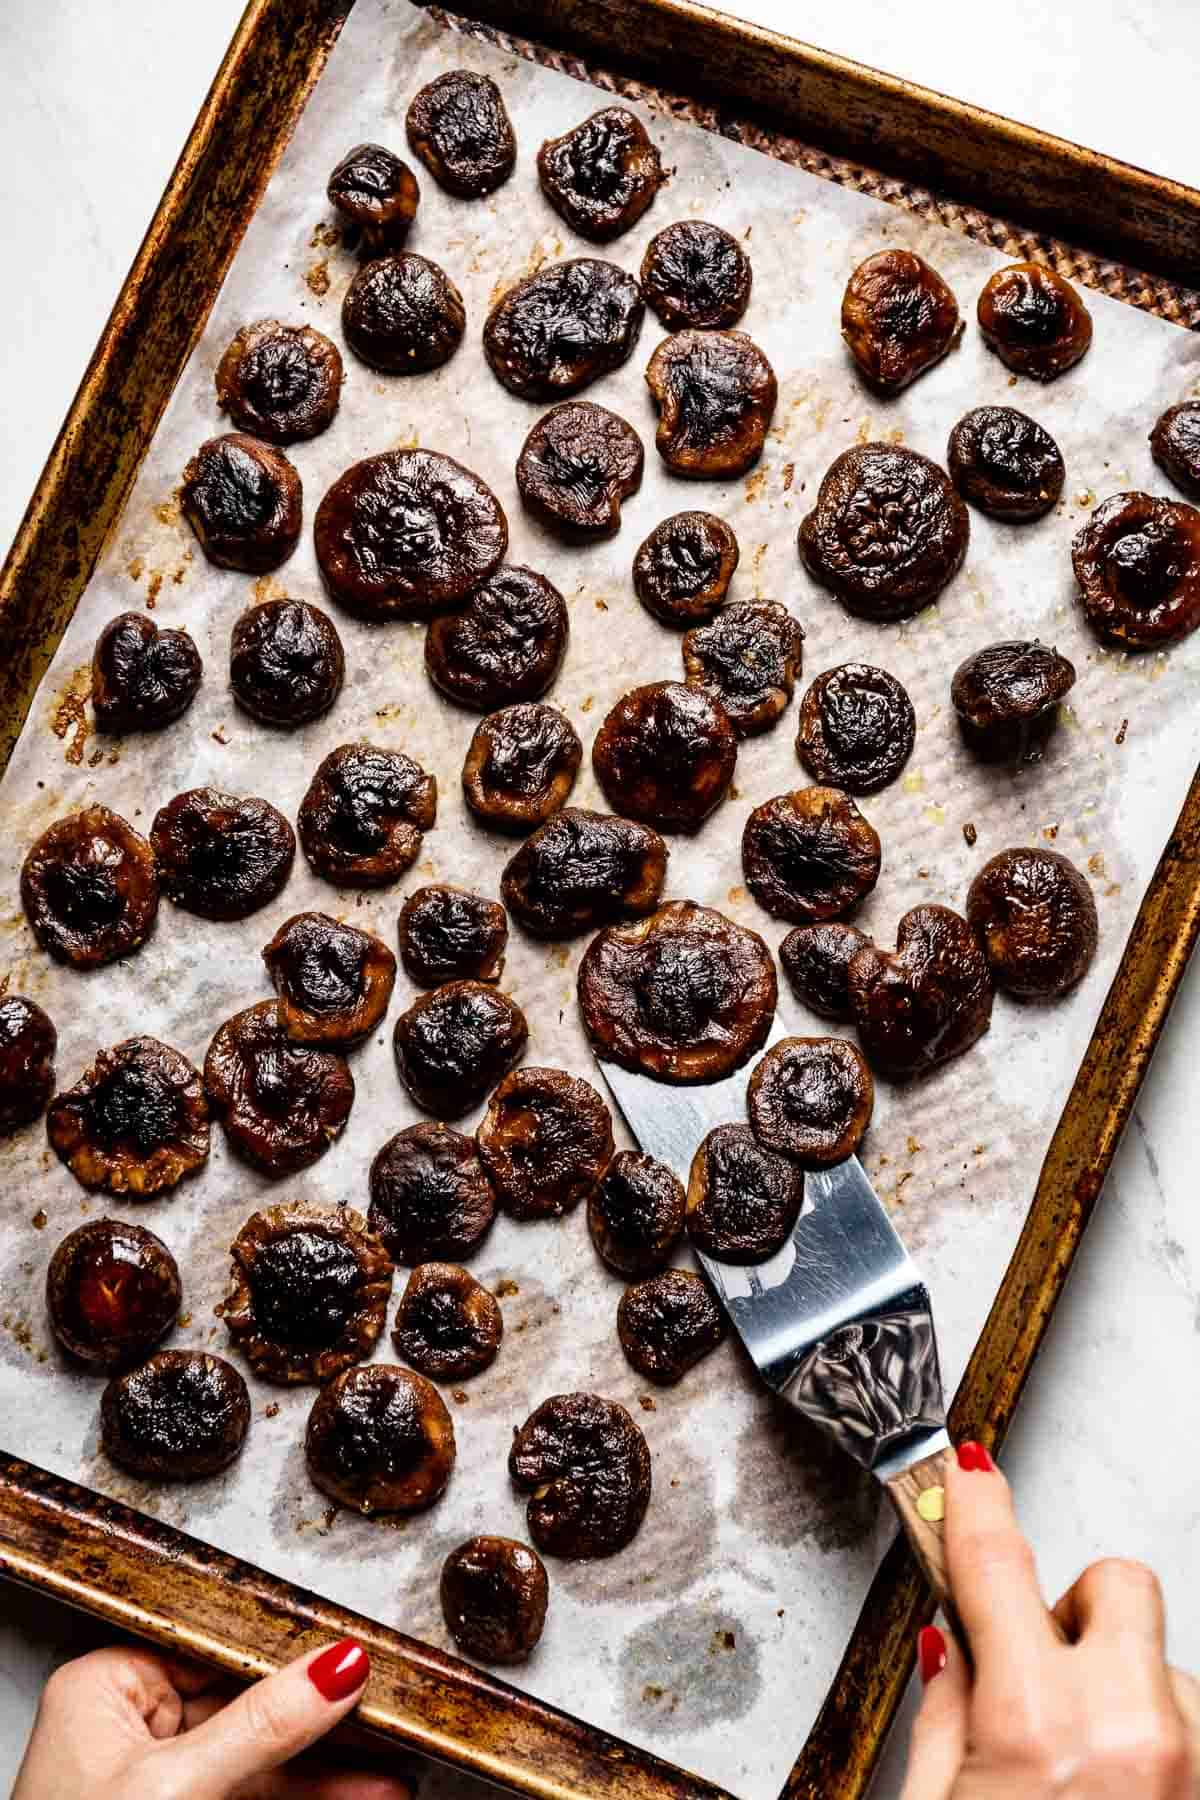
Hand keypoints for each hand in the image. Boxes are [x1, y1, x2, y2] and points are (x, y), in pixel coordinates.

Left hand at [11, 1637, 412, 1799]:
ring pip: (257, 1757)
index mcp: (104, 1689)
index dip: (285, 1650)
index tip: (351, 1652)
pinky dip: (306, 1797)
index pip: (215, 1646)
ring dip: (327, 1768)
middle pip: (243, 1700)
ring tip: (389, 1769)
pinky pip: (253, 1795)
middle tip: (385, 1709)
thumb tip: (334, 1667)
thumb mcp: (179, 1787)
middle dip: (318, 1716)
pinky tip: (356, 1792)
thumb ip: (261, 1726)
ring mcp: (152, 1779)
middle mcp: (125, 1727)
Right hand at [902, 1444, 1199, 1796]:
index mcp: (1037, 1724)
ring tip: (1079, 1770)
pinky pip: (1186, 1721)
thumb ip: (944, 1717)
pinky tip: (1116, 1792)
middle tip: (1039, 1666)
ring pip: (1157, 1664)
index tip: (968, 1474)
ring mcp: (1189, 1759)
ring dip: (1116, 1692)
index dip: (974, 1506)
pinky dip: (1149, 1739)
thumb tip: (953, 1649)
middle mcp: (1129, 1729)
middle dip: (1075, 1605)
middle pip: (1117, 1583)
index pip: (996, 1566)